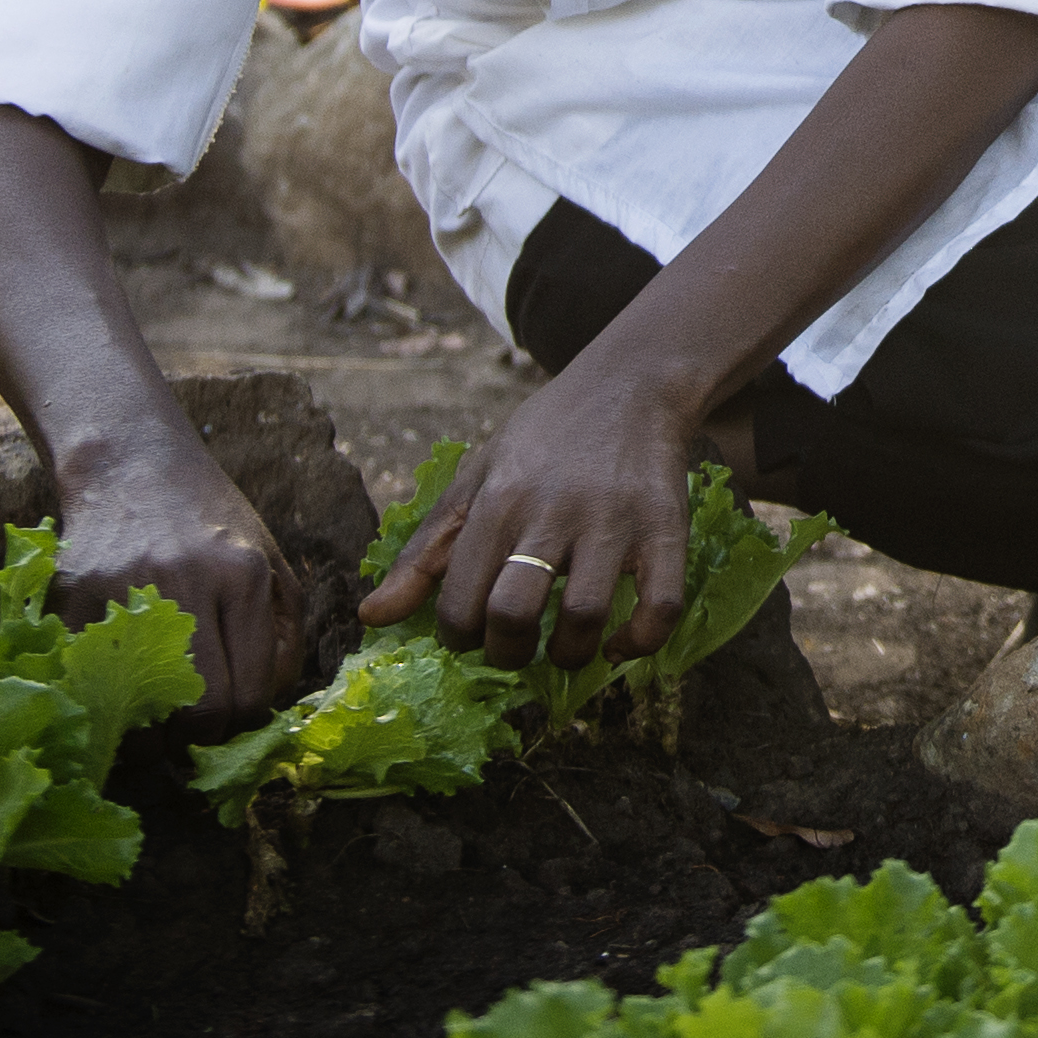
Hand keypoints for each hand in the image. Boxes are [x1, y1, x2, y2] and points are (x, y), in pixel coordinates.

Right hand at [51, 423, 304, 718]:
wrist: (130, 464)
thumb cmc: (210, 523)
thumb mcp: (269, 562)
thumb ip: (284, 638)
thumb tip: (266, 715)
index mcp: (241, 574)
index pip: (247, 695)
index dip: (242, 728)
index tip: (233, 725)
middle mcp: (184, 580)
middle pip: (197, 713)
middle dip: (199, 739)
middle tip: (194, 732)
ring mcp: (121, 589)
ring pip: (135, 711)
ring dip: (146, 732)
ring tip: (155, 714)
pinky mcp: (71, 595)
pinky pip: (87, 681)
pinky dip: (102, 698)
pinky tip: (118, 683)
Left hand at [360, 345, 704, 670]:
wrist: (630, 382)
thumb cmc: (544, 437)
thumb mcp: (477, 479)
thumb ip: (425, 552)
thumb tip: (371, 618)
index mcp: (499, 500)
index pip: (459, 602)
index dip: (458, 638)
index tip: (473, 635)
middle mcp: (553, 511)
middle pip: (515, 613)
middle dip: (506, 654)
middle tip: (514, 649)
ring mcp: (614, 520)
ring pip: (584, 617)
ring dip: (568, 655)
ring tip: (562, 648)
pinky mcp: (666, 527)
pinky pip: (660, 607)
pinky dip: (639, 643)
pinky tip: (619, 644)